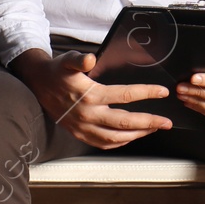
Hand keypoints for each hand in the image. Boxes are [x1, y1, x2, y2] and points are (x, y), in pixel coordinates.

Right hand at [14, 49, 171, 147]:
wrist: (38, 84)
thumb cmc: (57, 71)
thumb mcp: (67, 60)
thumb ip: (79, 60)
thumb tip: (89, 59)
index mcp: (89, 96)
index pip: (124, 96)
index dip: (146, 93)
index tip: (163, 92)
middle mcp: (87, 115)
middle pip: (125, 122)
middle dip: (149, 122)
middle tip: (166, 122)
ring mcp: (83, 127)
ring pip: (115, 137)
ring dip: (137, 135)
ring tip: (153, 129)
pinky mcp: (79, 133)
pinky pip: (102, 143)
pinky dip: (120, 143)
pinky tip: (130, 137)